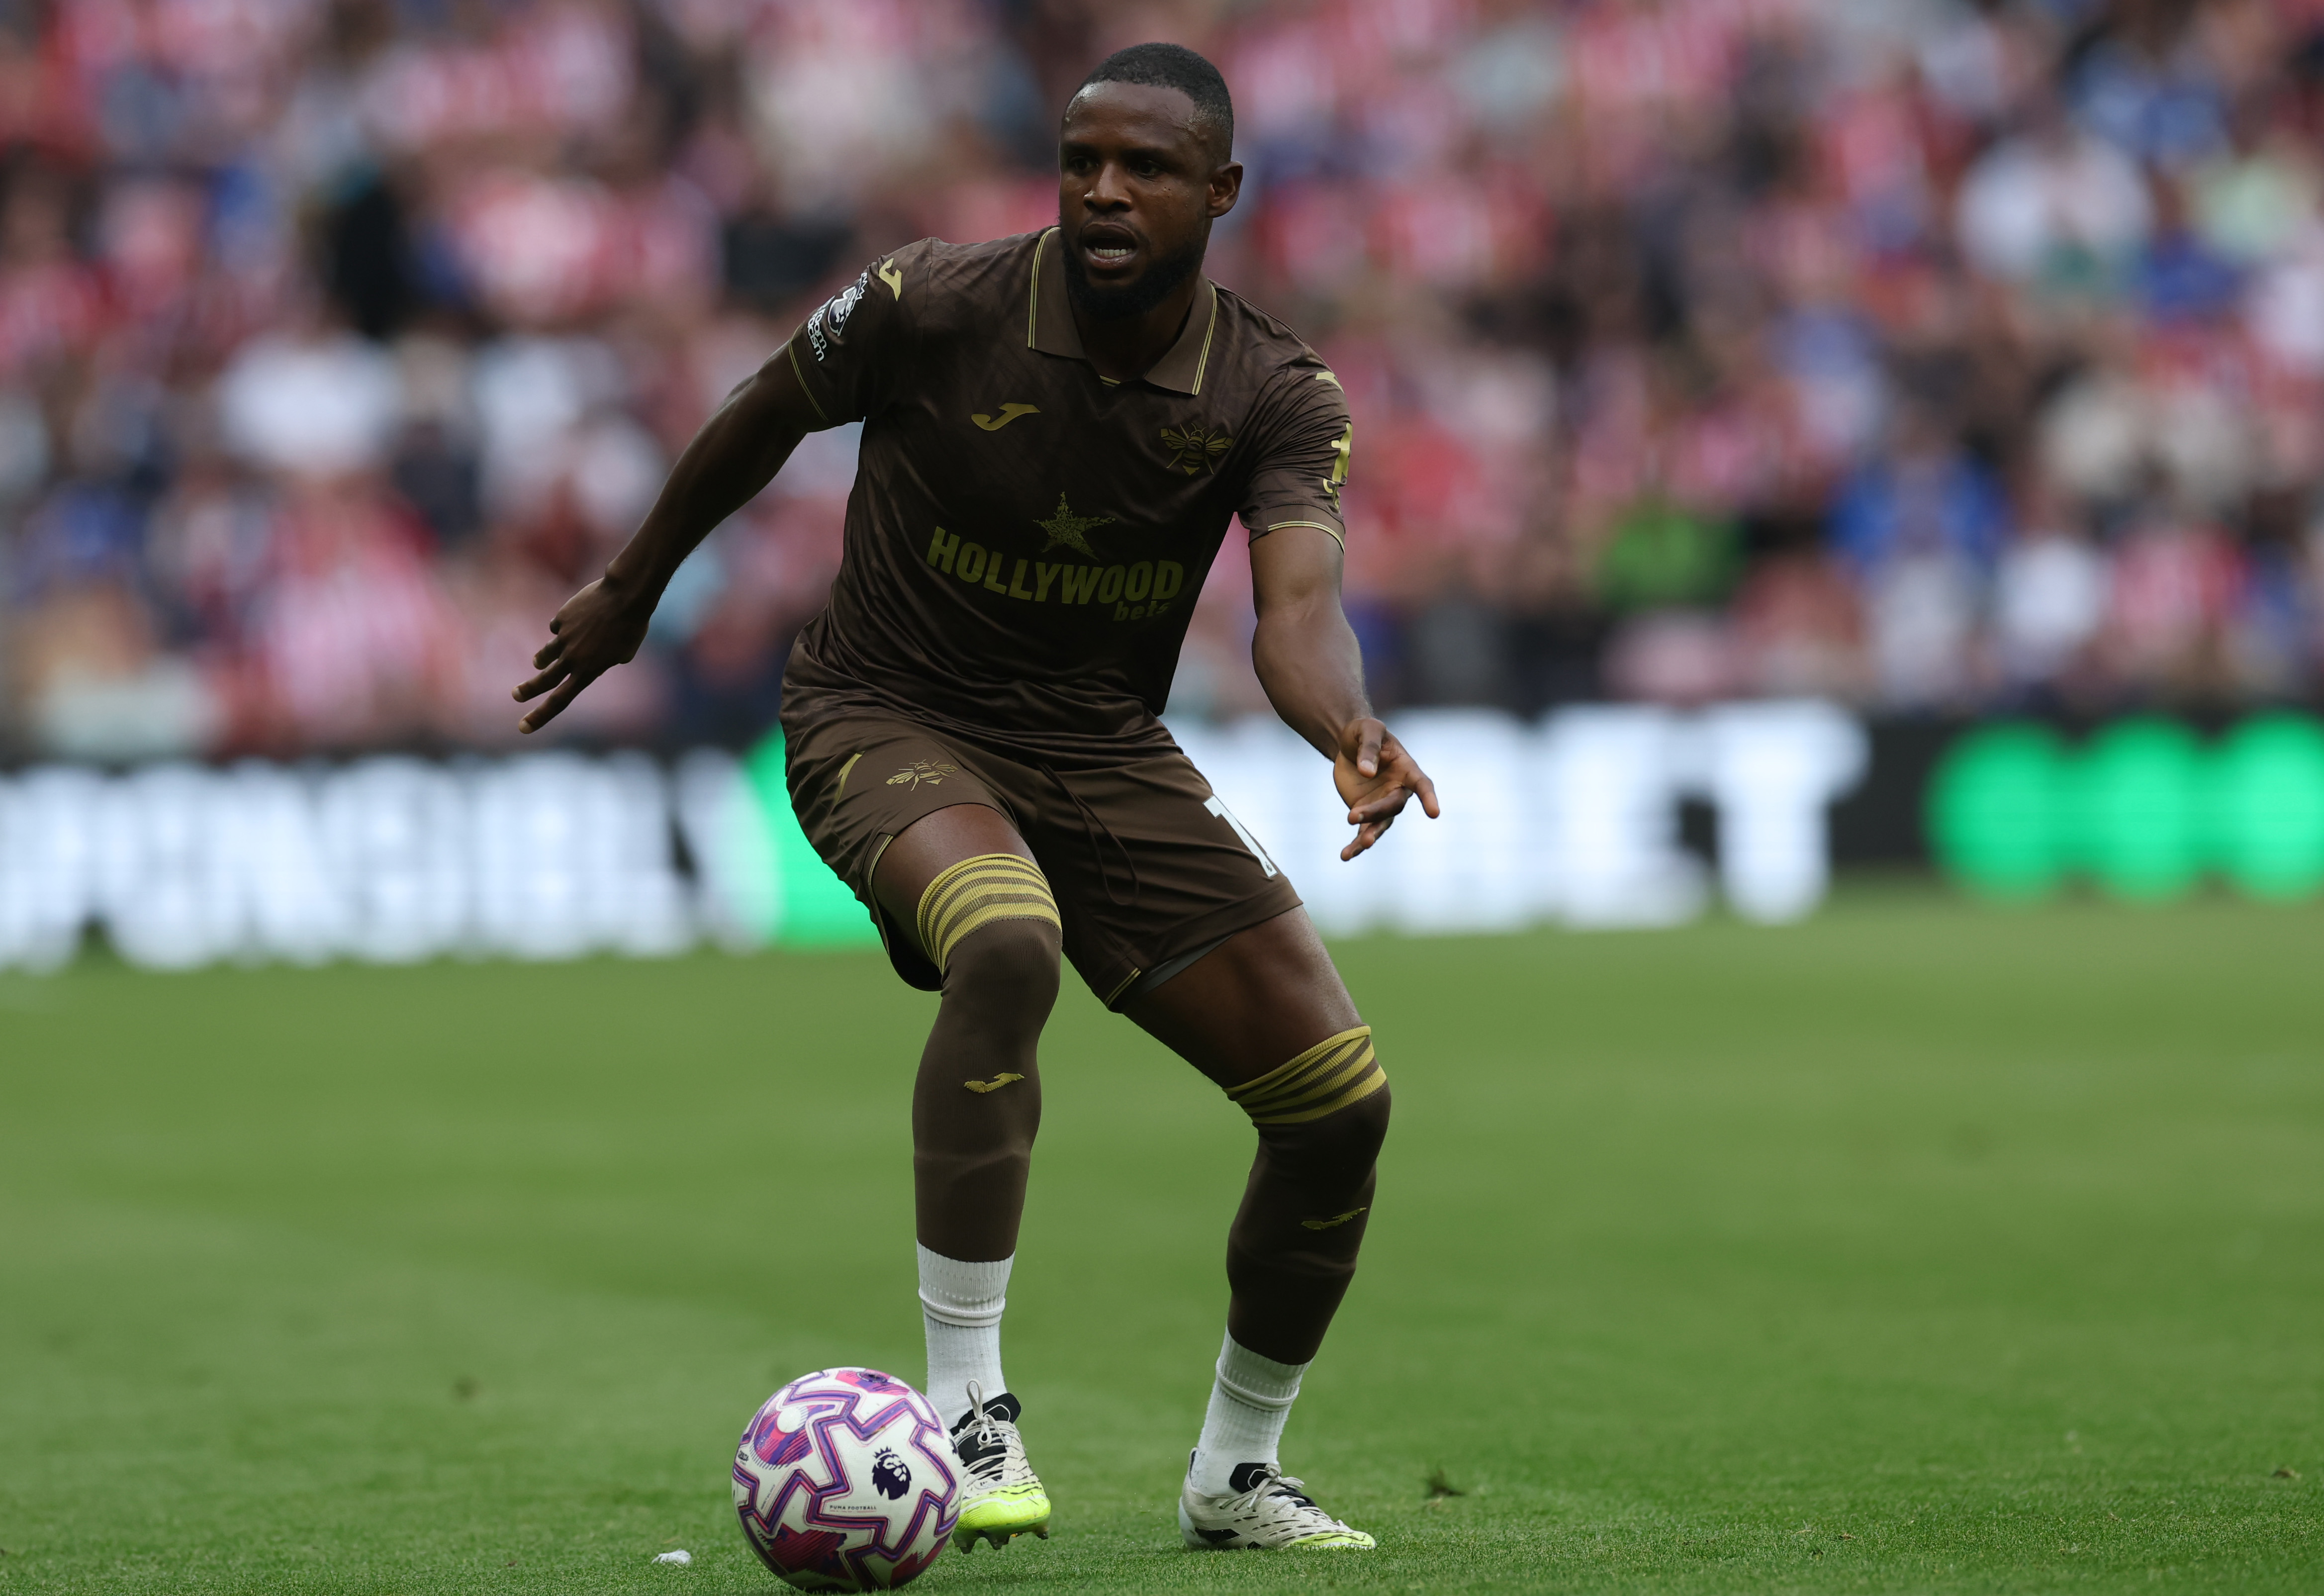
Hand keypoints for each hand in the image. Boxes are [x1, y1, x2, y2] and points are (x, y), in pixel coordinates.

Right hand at [511, 574, 653, 732]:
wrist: (625, 596)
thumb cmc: (632, 625)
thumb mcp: (623, 652)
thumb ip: (605, 661)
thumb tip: (589, 658)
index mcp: (589, 671)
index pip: (560, 700)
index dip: (541, 716)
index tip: (524, 727)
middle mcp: (573, 657)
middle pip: (544, 680)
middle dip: (528, 690)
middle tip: (516, 695)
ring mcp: (565, 637)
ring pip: (547, 653)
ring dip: (541, 659)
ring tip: (537, 663)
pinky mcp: (562, 618)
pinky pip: (559, 626)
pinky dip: (566, 626)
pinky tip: (579, 618)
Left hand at [1332, 718, 1439, 860]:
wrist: (1348, 745)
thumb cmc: (1364, 732)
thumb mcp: (1366, 730)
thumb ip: (1369, 748)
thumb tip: (1368, 773)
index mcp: (1406, 769)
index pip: (1422, 784)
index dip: (1428, 798)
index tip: (1434, 813)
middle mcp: (1398, 790)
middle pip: (1392, 806)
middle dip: (1375, 813)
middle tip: (1352, 815)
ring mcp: (1382, 804)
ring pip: (1380, 825)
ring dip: (1368, 836)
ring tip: (1356, 848)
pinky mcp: (1366, 813)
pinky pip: (1363, 832)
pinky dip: (1355, 845)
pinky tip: (1345, 856)